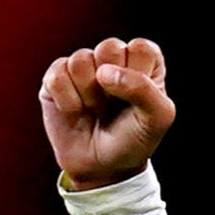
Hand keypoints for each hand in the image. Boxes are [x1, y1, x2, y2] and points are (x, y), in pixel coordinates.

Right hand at [40, 37, 174, 190]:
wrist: (103, 167)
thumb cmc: (134, 140)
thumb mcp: (157, 119)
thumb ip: (144, 89)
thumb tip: (104, 73)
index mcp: (144, 62)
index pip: (141, 48)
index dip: (138, 76)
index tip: (138, 102)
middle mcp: (113, 58)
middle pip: (109, 47)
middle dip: (113, 86)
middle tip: (115, 107)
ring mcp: (84, 66)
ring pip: (81, 60)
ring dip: (90, 95)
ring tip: (97, 111)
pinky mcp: (57, 76)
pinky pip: (58, 75)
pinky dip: (68, 101)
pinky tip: (76, 112)